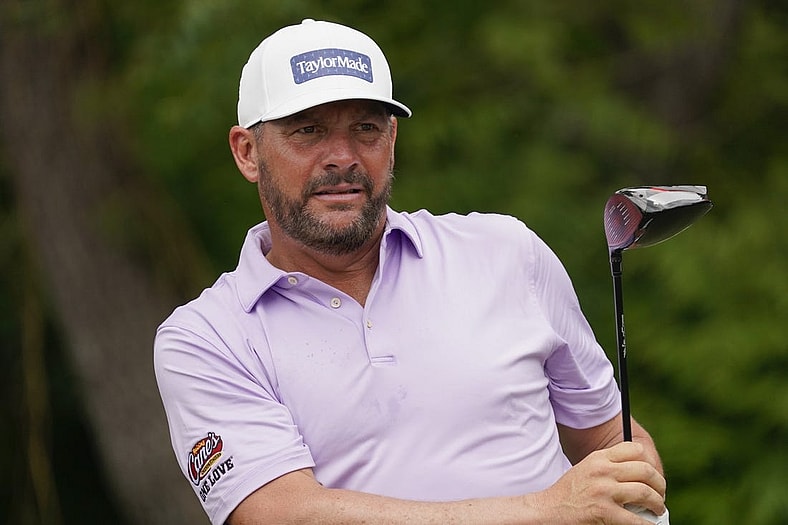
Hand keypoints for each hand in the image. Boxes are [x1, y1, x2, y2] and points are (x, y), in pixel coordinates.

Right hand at [534, 441, 665, 523]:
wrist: (548, 510)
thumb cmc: (569, 493)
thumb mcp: (586, 469)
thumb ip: (608, 467)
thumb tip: (640, 477)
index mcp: (598, 457)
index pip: (634, 449)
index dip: (648, 462)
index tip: (651, 475)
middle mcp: (602, 471)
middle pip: (645, 471)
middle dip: (659, 484)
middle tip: (660, 495)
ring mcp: (604, 491)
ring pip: (645, 493)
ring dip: (657, 504)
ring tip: (657, 510)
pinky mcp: (604, 512)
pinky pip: (636, 519)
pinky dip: (647, 524)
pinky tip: (648, 524)